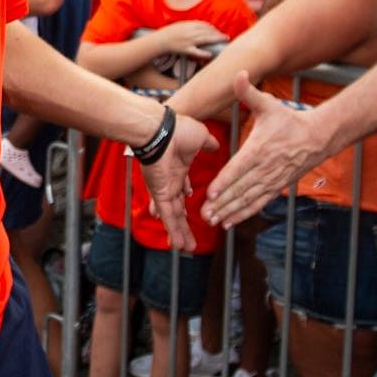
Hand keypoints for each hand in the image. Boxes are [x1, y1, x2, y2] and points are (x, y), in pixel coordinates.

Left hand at [137, 113, 213, 246]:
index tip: (189, 204)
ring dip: (179, 233)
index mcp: (179, 168)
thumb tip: (216, 144)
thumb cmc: (178, 129)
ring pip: (173, 216)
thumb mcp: (200, 137)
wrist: (162, 130)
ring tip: (185, 248)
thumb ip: (208, 144)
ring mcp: (164, 189)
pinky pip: (168, 216)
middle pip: (178, 208)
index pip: (182, 188)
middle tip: (189, 238)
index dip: (185, 197)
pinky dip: (172, 230)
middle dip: (184, 224)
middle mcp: (170, 181)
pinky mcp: (161, 194)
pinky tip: (177, 244)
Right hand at [151, 19, 227, 58]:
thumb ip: (193, 25)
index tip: (219, 32)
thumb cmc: (171, 32)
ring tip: (223, 41)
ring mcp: (188, 41)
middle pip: (208, 31)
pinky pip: (195, 51)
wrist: (160, 40)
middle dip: (218, 34)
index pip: (205, 25)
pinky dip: (202, 53)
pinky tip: (209, 54)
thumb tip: (204, 26)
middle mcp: (190, 32)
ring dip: (215, 39)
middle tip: (226, 37)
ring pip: (205, 39)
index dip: (214, 29)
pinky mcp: (185, 49)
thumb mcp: (182, 25)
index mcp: (189, 25)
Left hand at [203, 74, 332, 227]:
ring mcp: (272, 179)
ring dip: (231, 211)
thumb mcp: (268, 104)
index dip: (225, 182)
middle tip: (205, 214)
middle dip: (222, 203)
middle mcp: (265, 167)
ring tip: (214, 221)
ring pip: (249, 199)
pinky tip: (230, 222)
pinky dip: (245, 213)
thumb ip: (248, 93)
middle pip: (241, 188)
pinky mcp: (278, 186)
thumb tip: (239, 73)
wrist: (318, 136)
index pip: (239, 168)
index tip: (211, 193)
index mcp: (259, 148)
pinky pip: (259, 202)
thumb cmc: (290, 120)